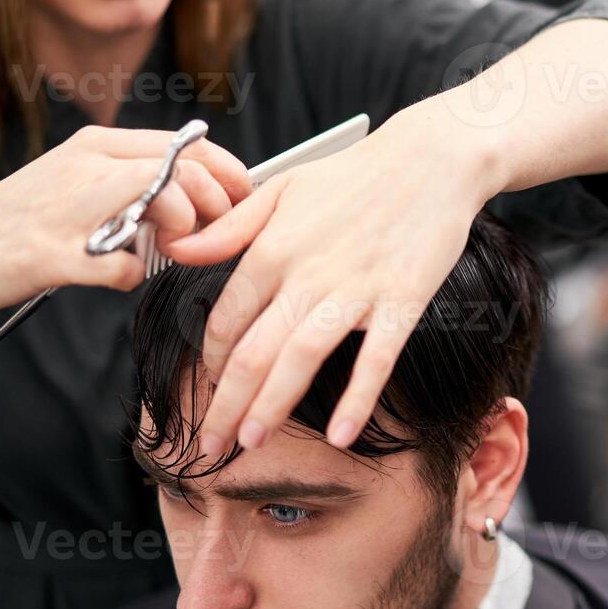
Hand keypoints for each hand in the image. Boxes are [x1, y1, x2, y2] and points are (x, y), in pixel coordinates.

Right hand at [0, 124, 249, 311]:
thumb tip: (201, 192)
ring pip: (159, 199)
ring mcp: (67, 208)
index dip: (231, 176)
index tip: (243, 204)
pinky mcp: (49, 254)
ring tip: (165, 252)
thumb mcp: (78, 182)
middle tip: (209, 237)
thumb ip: (132, 180)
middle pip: (185, 170)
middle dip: (216, 208)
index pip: (190, 145)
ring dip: (179, 233)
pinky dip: (129, 279)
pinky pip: (119, 268)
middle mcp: (85, 166)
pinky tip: (115, 278)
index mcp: (97, 146)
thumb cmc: (22, 222)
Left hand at [164, 110, 497, 454]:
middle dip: (224, 407)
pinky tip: (341, 435)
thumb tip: (176, 251)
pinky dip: (357, 399)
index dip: (209, 362)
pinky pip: (375, 360)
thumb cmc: (355, 175)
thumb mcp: (281, 188)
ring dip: (271, 407)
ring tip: (251, 444)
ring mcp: (356, 290)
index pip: (226, 320)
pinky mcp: (402, 302)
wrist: (431, 161)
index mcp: (273, 248)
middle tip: (209, 447)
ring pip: (300, 359)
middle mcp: (307, 273)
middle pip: (252, 352)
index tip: (207, 388)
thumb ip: (229, 228)